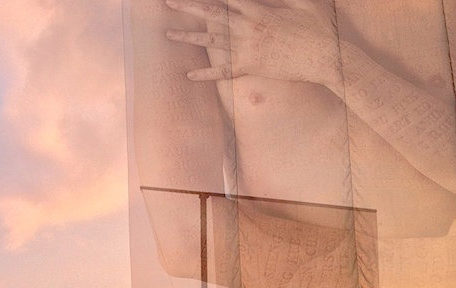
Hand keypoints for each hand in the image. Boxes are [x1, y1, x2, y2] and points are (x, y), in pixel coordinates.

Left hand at [166, 0, 340, 86]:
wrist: (323, 57)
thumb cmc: (317, 29)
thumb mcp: (303, 2)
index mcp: (259, 10)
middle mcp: (248, 28)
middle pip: (212, 15)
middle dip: (188, 7)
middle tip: (169, 2)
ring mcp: (247, 49)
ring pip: (211, 43)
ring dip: (187, 38)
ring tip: (168, 35)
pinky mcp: (250, 68)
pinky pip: (223, 72)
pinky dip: (205, 74)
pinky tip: (188, 75)